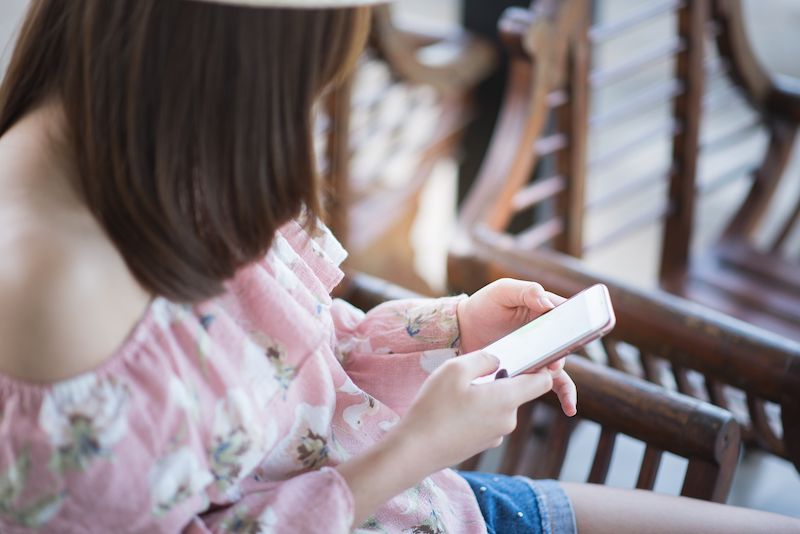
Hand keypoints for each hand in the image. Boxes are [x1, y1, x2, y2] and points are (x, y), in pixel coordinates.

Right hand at [395, 351, 554, 472]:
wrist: (416, 451)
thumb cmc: (435, 408)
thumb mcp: (455, 369)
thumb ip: (484, 358)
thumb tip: (498, 361)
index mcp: (507, 400)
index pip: (542, 382)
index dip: (541, 367)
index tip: (526, 358)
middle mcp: (508, 420)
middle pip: (515, 392)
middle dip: (496, 380)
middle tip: (466, 377)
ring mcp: (495, 436)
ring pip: (497, 405)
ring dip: (482, 397)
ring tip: (452, 397)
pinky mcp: (481, 444)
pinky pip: (485, 420)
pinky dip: (474, 412)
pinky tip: (450, 413)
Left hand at [456, 278, 575, 416]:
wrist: (463, 330)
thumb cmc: (484, 305)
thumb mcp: (503, 291)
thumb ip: (526, 291)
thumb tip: (549, 304)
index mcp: (544, 308)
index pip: (567, 314)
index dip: (574, 322)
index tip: (572, 332)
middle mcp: (547, 332)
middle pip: (566, 343)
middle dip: (563, 353)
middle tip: (552, 361)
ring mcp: (540, 352)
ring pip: (560, 365)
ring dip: (562, 377)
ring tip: (557, 385)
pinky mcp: (531, 369)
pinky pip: (550, 383)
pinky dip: (564, 395)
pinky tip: (570, 409)